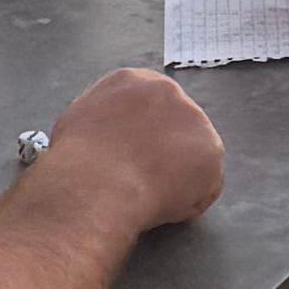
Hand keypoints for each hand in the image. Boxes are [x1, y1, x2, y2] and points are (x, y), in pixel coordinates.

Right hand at [41, 65, 224, 231]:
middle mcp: (169, 91)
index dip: (143, 135)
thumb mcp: (78, 121)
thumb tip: (109, 132)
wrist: (95, 183)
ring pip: (192, 157)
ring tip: (146, 195)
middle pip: (174, 126)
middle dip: (163, 151)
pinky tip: (160, 206)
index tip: (132, 155)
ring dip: (176, 177)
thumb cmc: (77, 157)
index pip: (149, 105)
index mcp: (134, 81)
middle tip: (140, 178)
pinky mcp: (211, 151)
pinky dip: (186, 202)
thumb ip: (103, 118)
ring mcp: (195, 119)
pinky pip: (203, 186)